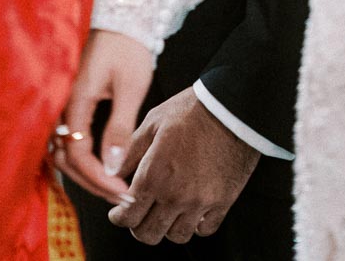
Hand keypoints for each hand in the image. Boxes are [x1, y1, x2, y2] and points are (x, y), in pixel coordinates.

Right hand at [56, 29, 153, 204]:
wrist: (122, 17)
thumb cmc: (128, 47)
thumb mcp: (131, 87)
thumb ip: (119, 128)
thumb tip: (113, 168)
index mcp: (74, 97)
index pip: (77, 153)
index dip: (99, 178)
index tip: (123, 190)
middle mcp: (59, 101)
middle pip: (64, 157)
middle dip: (92, 182)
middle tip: (121, 194)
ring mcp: (59, 100)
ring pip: (59, 150)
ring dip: (83, 172)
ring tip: (112, 185)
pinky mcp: (63, 100)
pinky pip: (60, 138)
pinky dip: (76, 157)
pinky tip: (97, 166)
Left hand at [105, 88, 260, 244]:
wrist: (231, 108)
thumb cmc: (191, 110)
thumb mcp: (152, 122)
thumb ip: (129, 152)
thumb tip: (112, 174)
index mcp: (154, 175)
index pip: (128, 217)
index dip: (119, 217)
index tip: (119, 212)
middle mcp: (175, 195)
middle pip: (149, 234)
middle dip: (139, 226)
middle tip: (140, 213)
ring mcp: (200, 202)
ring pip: (176, 236)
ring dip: (167, 226)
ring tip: (166, 210)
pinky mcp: (223, 202)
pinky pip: (204, 230)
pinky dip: (195, 225)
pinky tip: (191, 209)